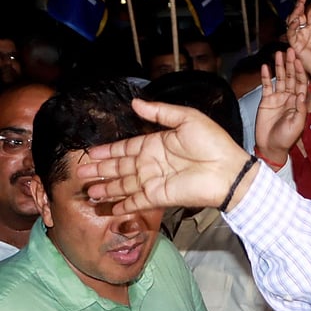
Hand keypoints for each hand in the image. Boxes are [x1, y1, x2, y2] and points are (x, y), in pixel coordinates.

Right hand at [77, 99, 252, 214]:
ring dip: (106, 188)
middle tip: (80, 173)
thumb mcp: (187, 118)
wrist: (229, 170)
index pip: (126, 148)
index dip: (108, 150)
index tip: (90, 153)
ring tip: (87, 190)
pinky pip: (136, 202)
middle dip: (100, 170)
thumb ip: (160, 112)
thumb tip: (135, 102)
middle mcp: (153, 163)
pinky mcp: (160, 197)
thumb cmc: (213, 142)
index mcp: (157, 144)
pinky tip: (108, 208)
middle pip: (120, 167)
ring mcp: (155, 181)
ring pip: (124, 185)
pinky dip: (122, 205)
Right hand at [255, 48, 308, 167]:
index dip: (300, 72)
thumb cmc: (285, 139)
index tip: (299, 60)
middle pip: (290, 77)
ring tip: (278, 54)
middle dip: (290, 64)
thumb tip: (301, 94)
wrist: (270, 147)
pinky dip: (265, 76)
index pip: (301, 83)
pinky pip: (266, 85)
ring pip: (279, 78)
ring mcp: (278, 98)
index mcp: (299, 103)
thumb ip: (300, 109)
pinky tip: (265, 67)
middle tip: (290, 50)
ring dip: (279, 66)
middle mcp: (289, 98)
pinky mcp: (266, 100)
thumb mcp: (296, 125)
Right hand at [286, 0, 310, 82]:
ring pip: (293, 22)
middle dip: (300, 5)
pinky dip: (292, 26)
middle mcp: (306, 33)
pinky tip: (297, 19)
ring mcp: (300, 38)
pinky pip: (291, 33)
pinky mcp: (296, 45)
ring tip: (299, 4)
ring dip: (295, 12)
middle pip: (300, 16)